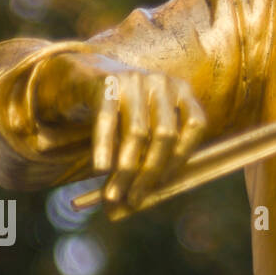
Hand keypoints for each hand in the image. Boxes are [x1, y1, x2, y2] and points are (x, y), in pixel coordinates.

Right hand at [34, 53, 206, 207]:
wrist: (80, 74)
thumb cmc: (119, 110)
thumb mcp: (144, 122)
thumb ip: (153, 150)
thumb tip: (149, 197)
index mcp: (181, 90)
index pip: (195, 125)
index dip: (182, 157)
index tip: (164, 184)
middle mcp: (162, 82)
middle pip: (165, 134)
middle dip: (150, 172)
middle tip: (134, 200)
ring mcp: (135, 79)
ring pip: (137, 133)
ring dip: (125, 170)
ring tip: (113, 195)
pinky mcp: (106, 83)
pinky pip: (107, 122)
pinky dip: (104, 148)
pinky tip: (100, 170)